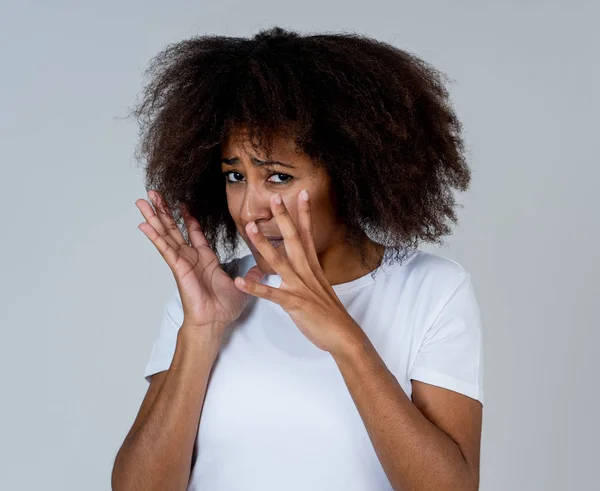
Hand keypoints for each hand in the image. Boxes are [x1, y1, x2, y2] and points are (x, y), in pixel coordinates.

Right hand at [135, 190, 264, 335]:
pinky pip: (165, 249)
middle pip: (174, 228)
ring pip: (166, 234)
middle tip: (153, 193)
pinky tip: (144, 225)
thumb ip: (251, 273)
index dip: (188, 218)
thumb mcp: (243, 285)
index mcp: (205, 259)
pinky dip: (155, 237)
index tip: (182, 203)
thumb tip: (262, 267)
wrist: (215, 321)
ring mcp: (182, 261)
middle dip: (163, 211)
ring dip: (154, 217)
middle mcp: (191, 258)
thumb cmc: (224, 308)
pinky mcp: (178, 267)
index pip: (194, 233)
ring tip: (142, 201)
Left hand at [232, 189, 364, 354]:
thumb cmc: (330, 311)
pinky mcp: (293, 303)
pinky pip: (270, 293)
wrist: (342, 334)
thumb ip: (309, 271)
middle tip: (275, 197)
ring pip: (279, 261)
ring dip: (263, 244)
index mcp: (313, 266)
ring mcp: (300, 286)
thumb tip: (302, 261)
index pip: (308, 234)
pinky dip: (254, 287)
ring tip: (250, 228)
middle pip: (294, 239)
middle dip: (284, 218)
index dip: (304, 213)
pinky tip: (239, 281)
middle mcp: (306, 271)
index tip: (301, 193)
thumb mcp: (320, 285)